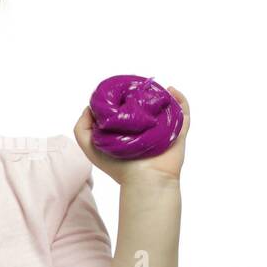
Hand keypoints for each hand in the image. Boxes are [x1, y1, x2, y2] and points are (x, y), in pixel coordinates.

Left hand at [74, 85, 190, 186]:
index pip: (124, 110)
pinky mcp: (178, 131)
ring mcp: (163, 129)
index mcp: (127, 132)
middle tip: (136, 87)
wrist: (145, 180)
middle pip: (145, 106)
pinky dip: (180, 98)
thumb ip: (82, 127)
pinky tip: (170, 90)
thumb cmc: (117, 166)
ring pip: (165, 106)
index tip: (116, 90)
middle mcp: (145, 130)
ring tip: (153, 87)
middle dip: (141, 93)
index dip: (120, 98)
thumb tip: (90, 107)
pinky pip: (183, 112)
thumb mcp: (89, 146)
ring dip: (160, 95)